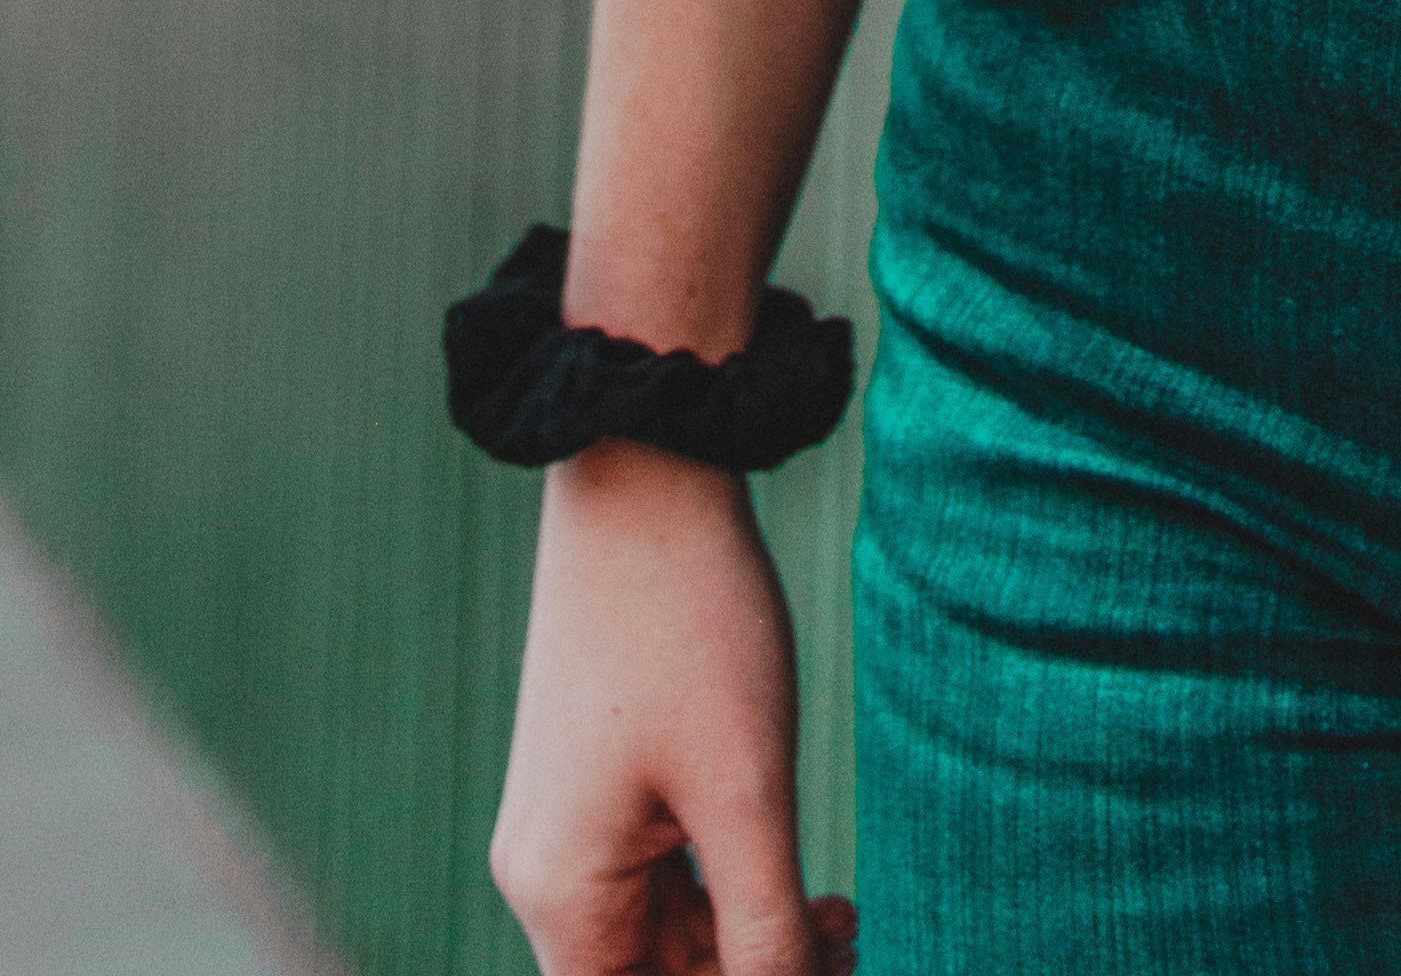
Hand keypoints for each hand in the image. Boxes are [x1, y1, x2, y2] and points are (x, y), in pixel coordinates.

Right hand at [491, 450, 854, 975]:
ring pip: (664, 927)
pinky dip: (726, 877)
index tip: (817, 968)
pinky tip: (797, 866)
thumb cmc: (693, 631)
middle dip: (754, 970)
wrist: (647, 475)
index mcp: (563, 895)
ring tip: (841, 911)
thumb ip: (764, 928)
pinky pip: (659, 868)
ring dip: (749, 929)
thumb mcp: (747, 794)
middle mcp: (547, 872)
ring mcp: (569, 821)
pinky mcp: (598, 776)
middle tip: (853, 941)